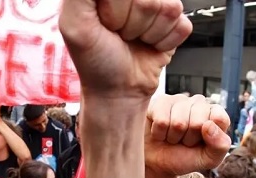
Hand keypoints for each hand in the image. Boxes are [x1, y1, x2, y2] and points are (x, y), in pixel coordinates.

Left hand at [60, 0, 191, 99]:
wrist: (119, 91)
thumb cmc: (96, 62)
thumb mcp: (74, 25)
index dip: (116, 10)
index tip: (106, 25)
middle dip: (132, 24)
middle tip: (120, 36)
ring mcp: (157, 6)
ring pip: (167, 9)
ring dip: (149, 33)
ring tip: (134, 40)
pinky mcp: (175, 22)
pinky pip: (182, 24)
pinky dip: (165, 42)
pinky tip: (150, 45)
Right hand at [145, 94, 230, 175]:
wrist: (158, 163)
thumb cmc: (185, 158)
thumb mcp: (209, 160)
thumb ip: (220, 145)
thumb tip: (209, 125)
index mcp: (215, 113)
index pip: (220, 118)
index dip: (210, 137)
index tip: (202, 142)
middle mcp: (199, 103)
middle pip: (197, 123)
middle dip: (189, 139)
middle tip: (184, 141)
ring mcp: (179, 100)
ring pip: (178, 123)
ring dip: (173, 137)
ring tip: (172, 138)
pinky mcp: (159, 102)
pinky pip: (161, 121)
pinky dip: (159, 134)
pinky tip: (161, 133)